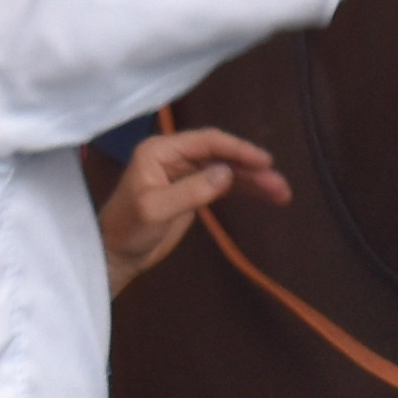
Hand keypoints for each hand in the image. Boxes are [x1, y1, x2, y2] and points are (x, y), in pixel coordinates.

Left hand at [101, 123, 288, 292]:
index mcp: (161, 151)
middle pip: (221, 154)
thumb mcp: (156, 210)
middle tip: (279, 183)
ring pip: (227, 169)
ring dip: (254, 180)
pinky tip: (266, 195)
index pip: (206, 142)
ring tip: (282, 193)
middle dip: (252, 167)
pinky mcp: (193, 191)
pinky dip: (245, 189)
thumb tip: (227, 173)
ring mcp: (185, 174)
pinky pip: (224, 184)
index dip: (237, 148)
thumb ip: (191, 191)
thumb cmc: (128, 230)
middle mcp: (175, 157)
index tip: (264, 161)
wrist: (115, 256)